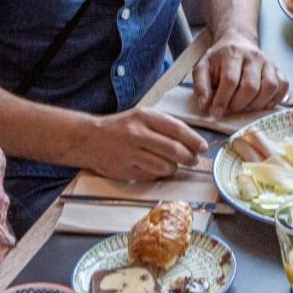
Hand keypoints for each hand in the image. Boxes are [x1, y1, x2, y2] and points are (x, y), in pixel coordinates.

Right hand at [90, 107, 208, 180]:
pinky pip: (152, 176)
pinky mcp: (125, 171)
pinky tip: (155, 168)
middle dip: (189, 157)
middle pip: (174, 150)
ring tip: (173, 164)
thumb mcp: (141, 116)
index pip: (177, 129)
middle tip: (193, 159)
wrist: (88, 139)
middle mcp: (137, 134)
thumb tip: (191, 140)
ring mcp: (130, 154)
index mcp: (144, 117)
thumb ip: (164, 126)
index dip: (194, 140)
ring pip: (165, 166)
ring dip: (174, 168)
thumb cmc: (120, 127)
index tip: (203, 147)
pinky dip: (159, 174)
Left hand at [191, 31, 287, 116]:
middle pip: (251, 86)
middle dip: (239, 104)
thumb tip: (206, 107)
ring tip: (246, 106)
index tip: (216, 112)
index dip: (223, 100)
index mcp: (232, 54)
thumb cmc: (219, 59)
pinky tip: (262, 103)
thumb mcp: (202, 67)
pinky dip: (275, 98)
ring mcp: (268, 63)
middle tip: (230, 108)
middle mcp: (253, 56)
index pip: (230, 80)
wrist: (237, 42)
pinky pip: (283, 86)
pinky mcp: (277, 69)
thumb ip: (200, 86)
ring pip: (270, 87)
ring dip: (257, 103)